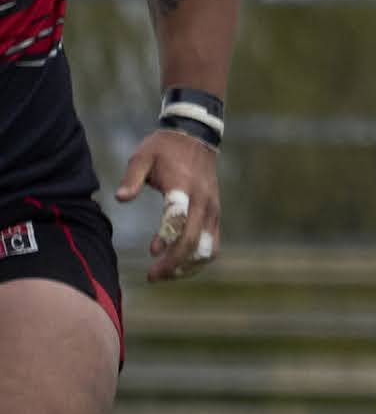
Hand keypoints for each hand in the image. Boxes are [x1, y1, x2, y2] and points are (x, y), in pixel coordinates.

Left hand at [121, 129, 218, 278]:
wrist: (196, 137)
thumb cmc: (163, 149)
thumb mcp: (142, 157)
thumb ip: (131, 178)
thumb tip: (121, 198)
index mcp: (184, 186)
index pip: (180, 217)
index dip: (167, 237)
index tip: (152, 252)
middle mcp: (203, 201)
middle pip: (194, 240)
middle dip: (174, 263)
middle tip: (152, 276)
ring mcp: (212, 209)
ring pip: (207, 247)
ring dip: (187, 266)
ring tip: (165, 275)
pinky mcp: (215, 214)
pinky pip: (212, 244)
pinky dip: (198, 260)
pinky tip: (179, 267)